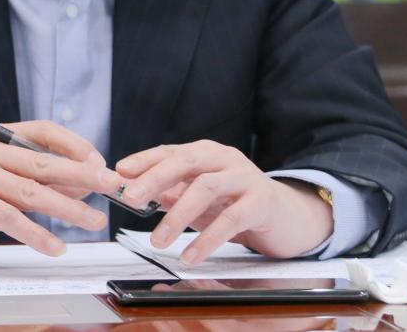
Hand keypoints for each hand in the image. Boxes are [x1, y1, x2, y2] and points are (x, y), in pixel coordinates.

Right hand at [0, 121, 123, 254]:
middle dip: (82, 176)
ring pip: (31, 192)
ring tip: (93, 221)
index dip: (75, 145)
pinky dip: (36, 234)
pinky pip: (10, 218)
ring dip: (68, 208)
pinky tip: (55, 245)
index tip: (99, 163)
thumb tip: (80, 186)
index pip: (44, 131)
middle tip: (110, 187)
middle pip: (43, 162)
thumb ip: (28, 173)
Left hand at [115, 140, 332, 263]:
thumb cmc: (237, 204)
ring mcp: (245, 176)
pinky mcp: (262, 201)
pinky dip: (208, 238)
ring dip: (178, 214)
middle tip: (131, 198)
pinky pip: (232, 218)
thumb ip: (172, 193)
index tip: (119, 172)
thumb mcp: (200, 197)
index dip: (144, 160)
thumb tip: (134, 193)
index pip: (170, 151)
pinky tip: (191, 255)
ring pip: (206, 188)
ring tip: (157, 240)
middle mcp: (224, 158)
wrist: (287, 216)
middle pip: (186, 162)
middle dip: (155, 178)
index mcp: (206, 153)